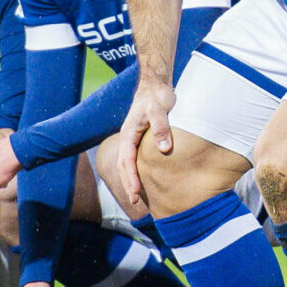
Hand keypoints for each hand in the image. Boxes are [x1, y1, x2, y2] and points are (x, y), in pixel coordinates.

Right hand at [117, 76, 174, 208]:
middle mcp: (128, 138)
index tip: (136, 193)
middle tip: (136, 202)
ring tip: (138, 196)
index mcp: (128, 134)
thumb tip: (163, 150)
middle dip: (128, 184)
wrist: (155, 84)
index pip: (126, 161)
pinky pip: (135, 158)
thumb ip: (161, 128)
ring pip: (127, 163)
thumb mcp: (159, 110)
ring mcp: (133, 138)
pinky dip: (137, 171)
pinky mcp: (140, 138)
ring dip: (131, 179)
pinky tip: (145, 178)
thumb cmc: (157, 96)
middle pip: (123, 166)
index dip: (131, 179)